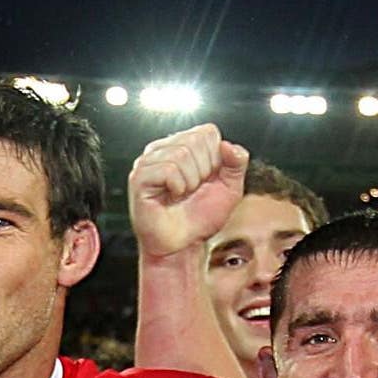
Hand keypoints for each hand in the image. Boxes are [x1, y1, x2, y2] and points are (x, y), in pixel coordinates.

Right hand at [128, 125, 248, 259]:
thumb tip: (229, 146)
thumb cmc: (201, 218)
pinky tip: (171, 197)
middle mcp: (163, 148)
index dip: (215, 159)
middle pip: (195, 140)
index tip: (207, 180)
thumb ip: (237, 164)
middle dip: (203, 171)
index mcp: (183, 145)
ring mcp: (148, 161)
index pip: (208, 133)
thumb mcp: (230, 189)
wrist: (183, 245)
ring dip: (190, 182)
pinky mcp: (139, 177)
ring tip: (181, 195)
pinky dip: (177, 187)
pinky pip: (168, 169)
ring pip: (181, 154)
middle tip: (192, 190)